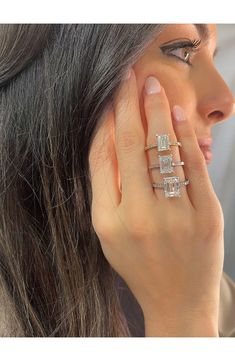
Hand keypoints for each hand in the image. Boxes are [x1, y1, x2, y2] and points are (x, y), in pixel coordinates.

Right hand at [89, 68, 223, 335]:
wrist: (178, 300)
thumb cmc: (140, 265)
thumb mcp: (109, 233)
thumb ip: (106, 188)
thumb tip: (110, 138)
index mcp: (109, 222)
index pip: (103, 157)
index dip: (105, 121)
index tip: (110, 98)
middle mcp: (140, 217)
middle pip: (131, 146)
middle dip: (129, 105)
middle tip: (130, 78)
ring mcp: (177, 216)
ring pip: (164, 149)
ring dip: (158, 112)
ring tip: (153, 88)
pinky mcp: (207, 215)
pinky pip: (194, 165)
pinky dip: (185, 135)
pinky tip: (177, 114)